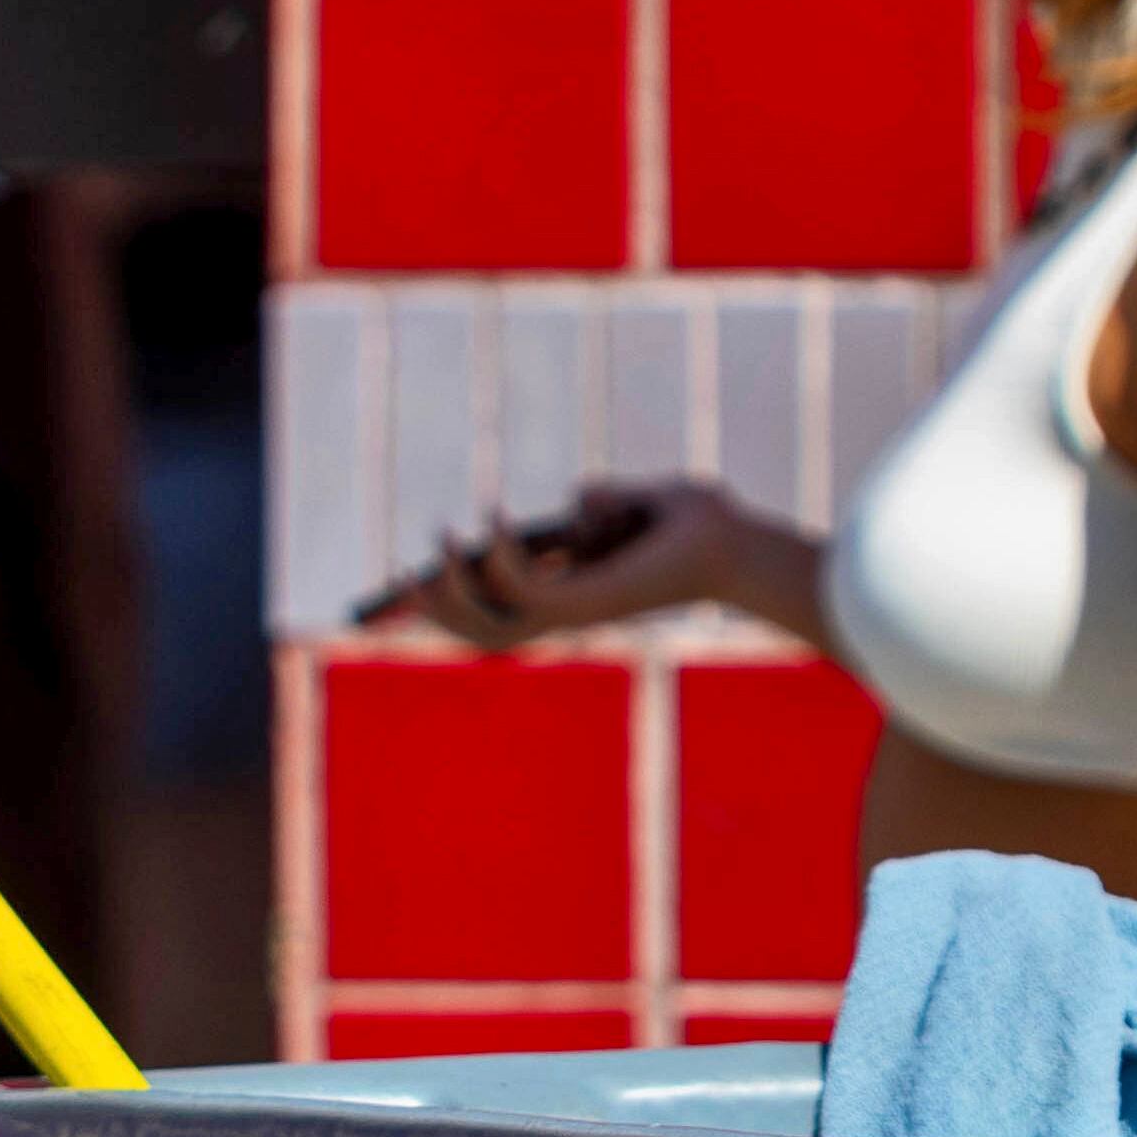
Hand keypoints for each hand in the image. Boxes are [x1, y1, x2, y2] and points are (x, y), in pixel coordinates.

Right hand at [372, 479, 739, 645]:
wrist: (736, 541)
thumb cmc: (702, 524)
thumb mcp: (639, 503)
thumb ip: (605, 500)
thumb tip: (578, 500)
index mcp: (577, 597)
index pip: (499, 613)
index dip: (451, 608)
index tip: (406, 588)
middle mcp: (569, 614)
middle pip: (480, 637)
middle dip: (432, 614)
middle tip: (400, 577)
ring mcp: (573, 614)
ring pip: (485, 630)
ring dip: (451, 591)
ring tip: (439, 538)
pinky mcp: (582, 603)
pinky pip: (517, 587)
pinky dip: (498, 552)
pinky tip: (495, 516)